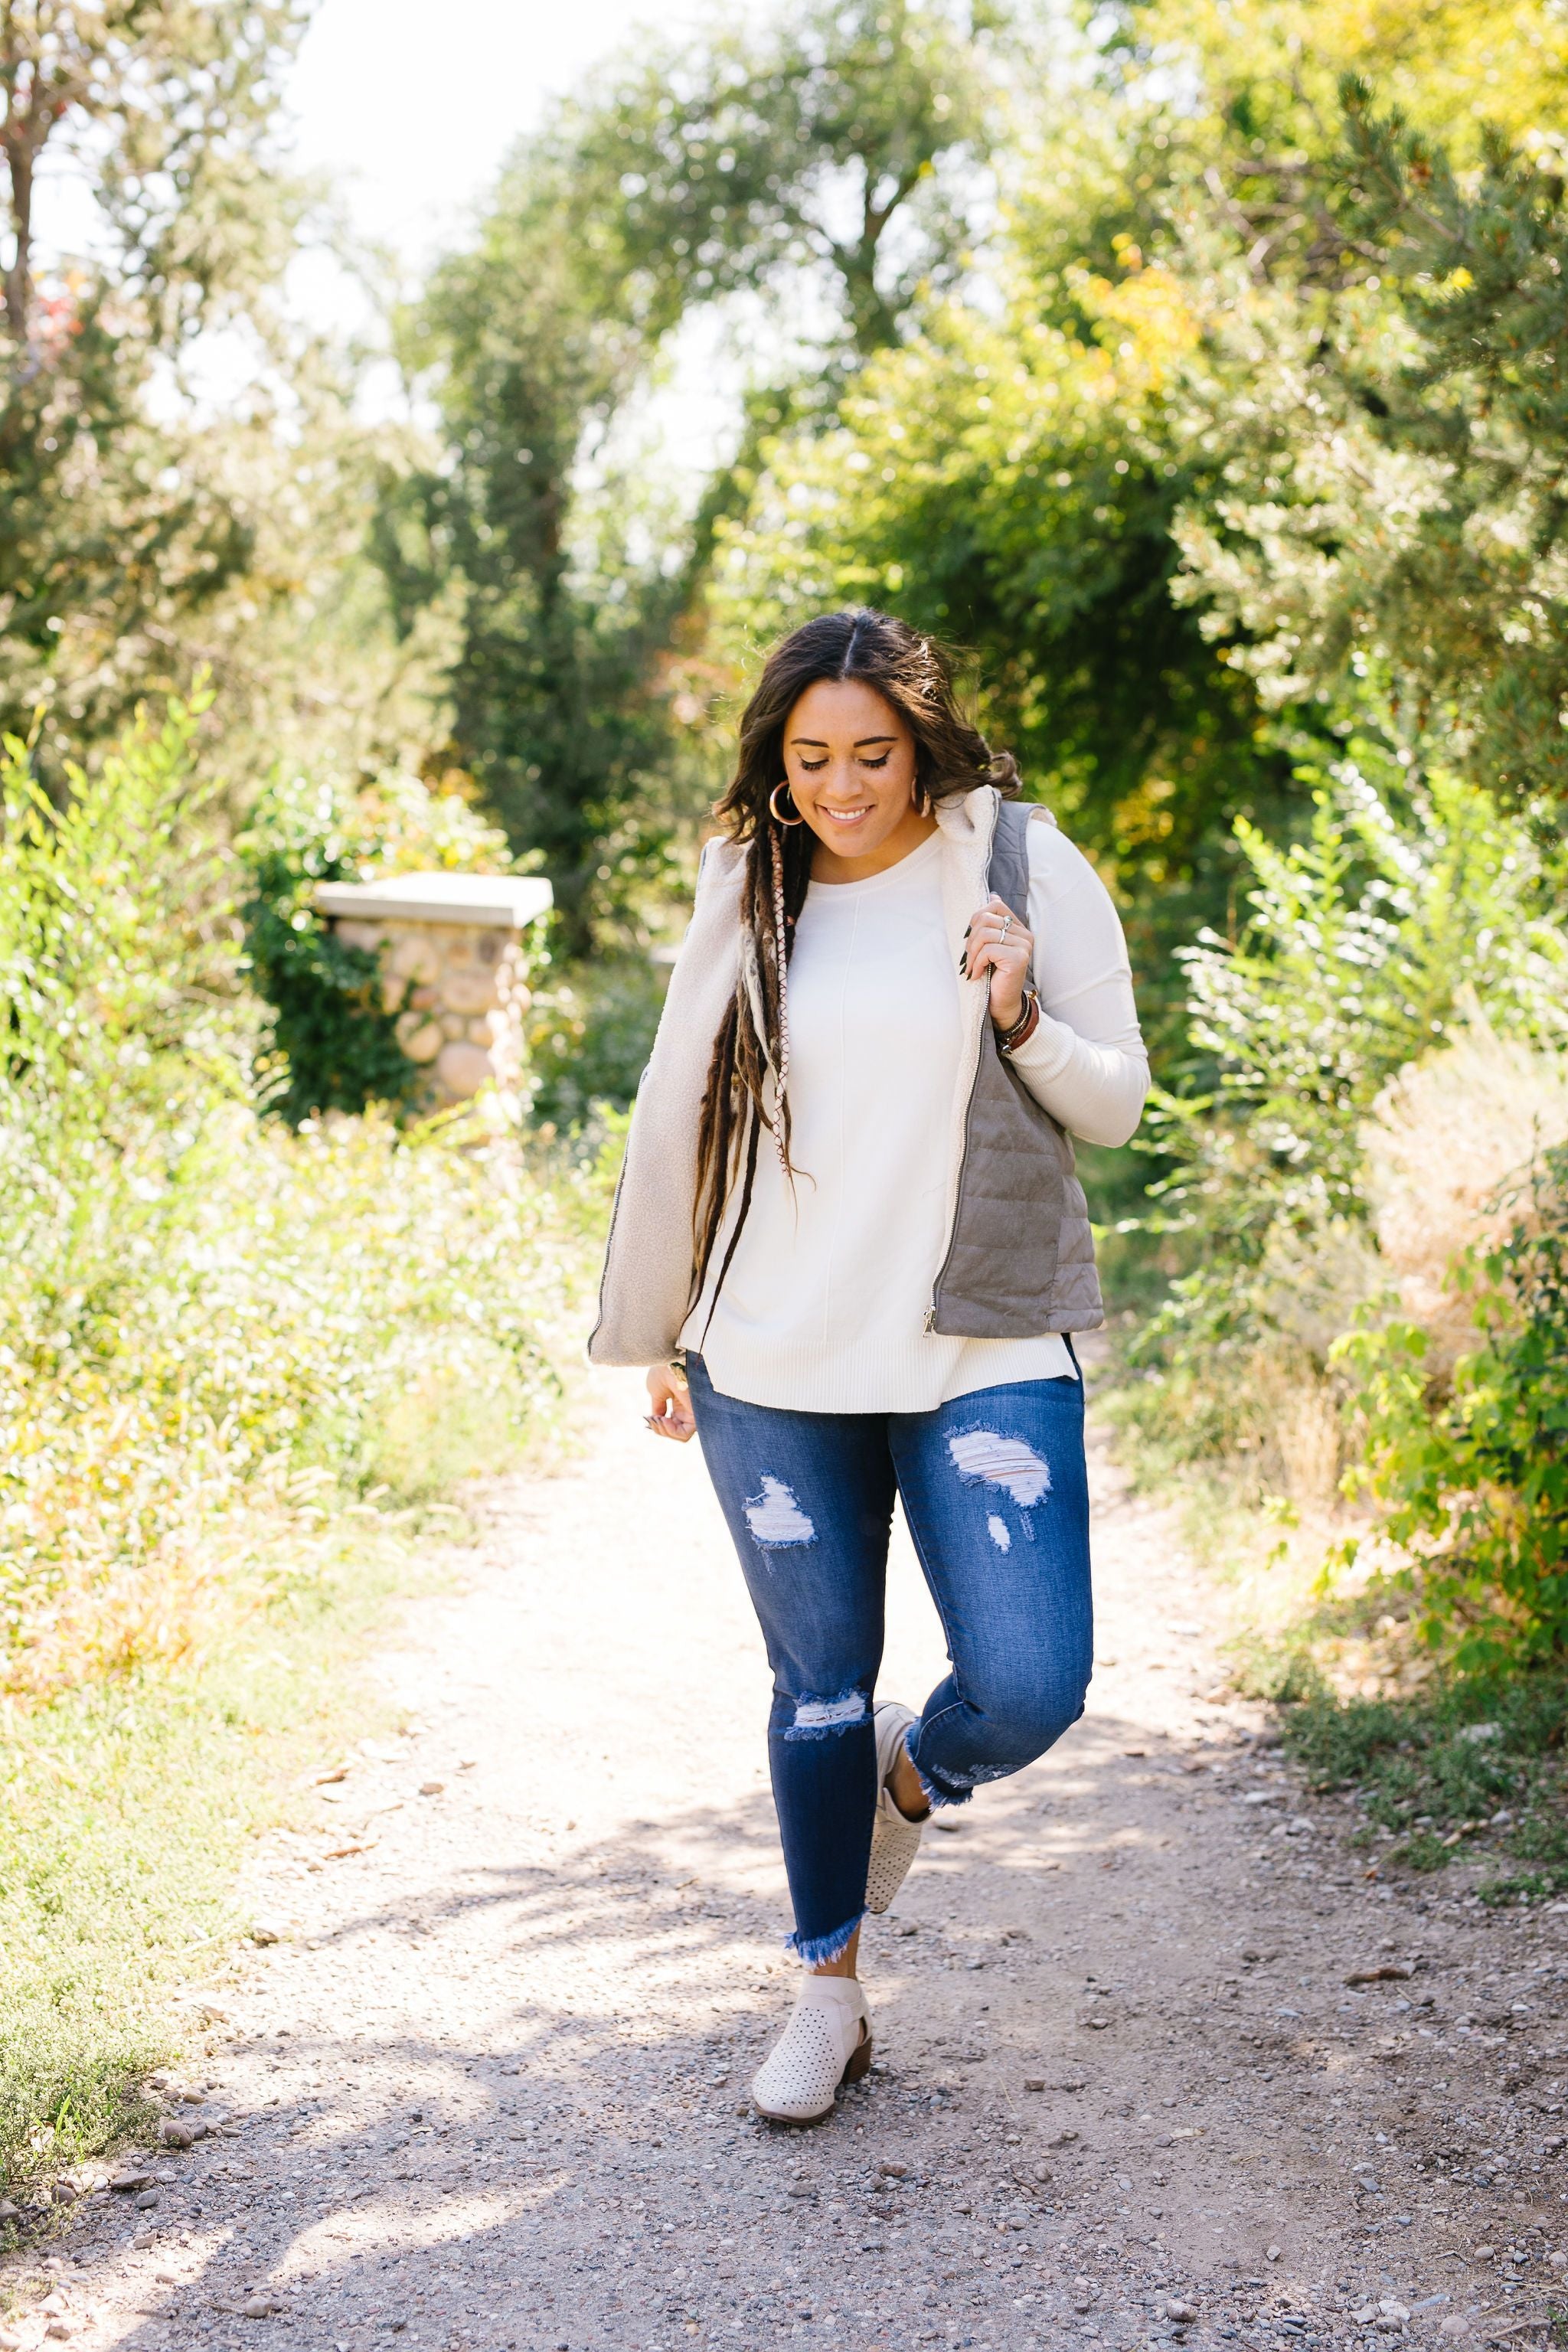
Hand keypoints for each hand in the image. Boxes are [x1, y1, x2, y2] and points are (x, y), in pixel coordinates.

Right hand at [645, 1364, 695, 1442]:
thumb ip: (659, 1409)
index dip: (658, 1426)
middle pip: (676, 1433)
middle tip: (653, 1419)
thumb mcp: (657, 1393)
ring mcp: (693, 1412)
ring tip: (658, 1419)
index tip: (650, 1417)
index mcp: (680, 1404)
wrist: (668, 1362)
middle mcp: (689, 1409)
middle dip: (660, 1430)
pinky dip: (670, 1431)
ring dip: (664, 1432)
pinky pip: (684, 1434)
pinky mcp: (696, 1415)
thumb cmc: (663, 1372)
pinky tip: (663, 1420)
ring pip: (681, 1437)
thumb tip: (657, 1420)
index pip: (672, 1425)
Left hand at [962, 892, 1032, 1031]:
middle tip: (969, 958)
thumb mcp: (989, 945)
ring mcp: (1024, 945)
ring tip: (972, 967)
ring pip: (985, 934)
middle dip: (970, 939)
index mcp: (1019, 928)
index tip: (971, 939)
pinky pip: (988, 950)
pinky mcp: (1019, 958)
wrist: (1000, 1003)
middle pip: (986, 918)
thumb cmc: (993, 975)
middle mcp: (1025, 934)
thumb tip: (993, 894)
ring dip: (972, 953)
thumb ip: (991, 923)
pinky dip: (977, 962)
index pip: (996, 905)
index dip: (977, 918)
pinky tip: (978, 974)